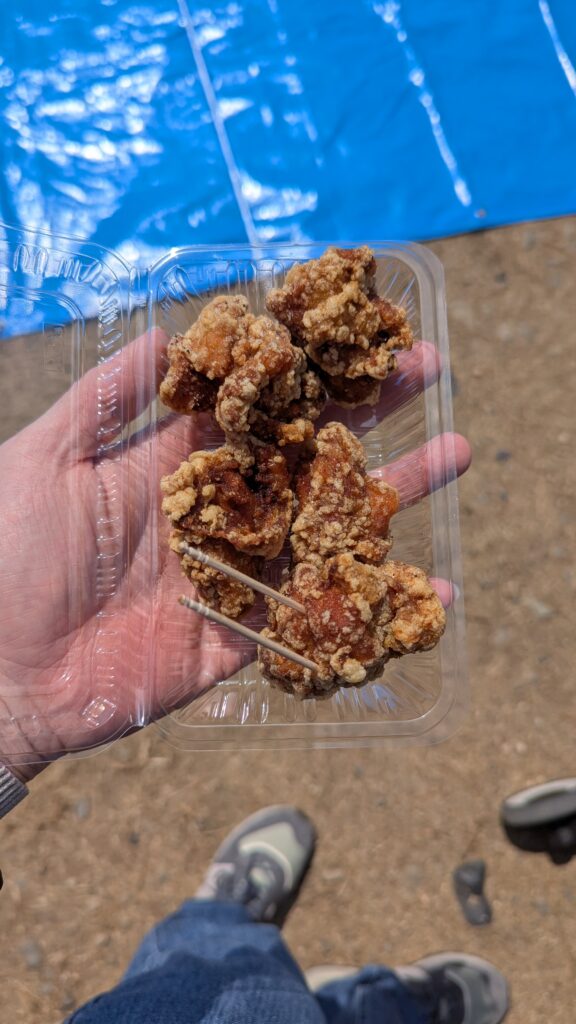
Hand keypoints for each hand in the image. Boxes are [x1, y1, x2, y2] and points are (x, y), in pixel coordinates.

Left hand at [0, 332, 469, 779]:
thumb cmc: (4, 558)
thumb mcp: (41, 460)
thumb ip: (102, 402)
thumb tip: (165, 335)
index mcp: (172, 463)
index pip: (256, 406)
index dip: (305, 371)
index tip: (352, 335)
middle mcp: (215, 511)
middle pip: (305, 457)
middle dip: (369, 415)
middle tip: (431, 374)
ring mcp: (234, 574)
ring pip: (324, 529)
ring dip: (389, 496)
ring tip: (456, 454)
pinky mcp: (240, 639)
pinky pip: (314, 621)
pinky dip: (371, 609)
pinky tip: (431, 592)